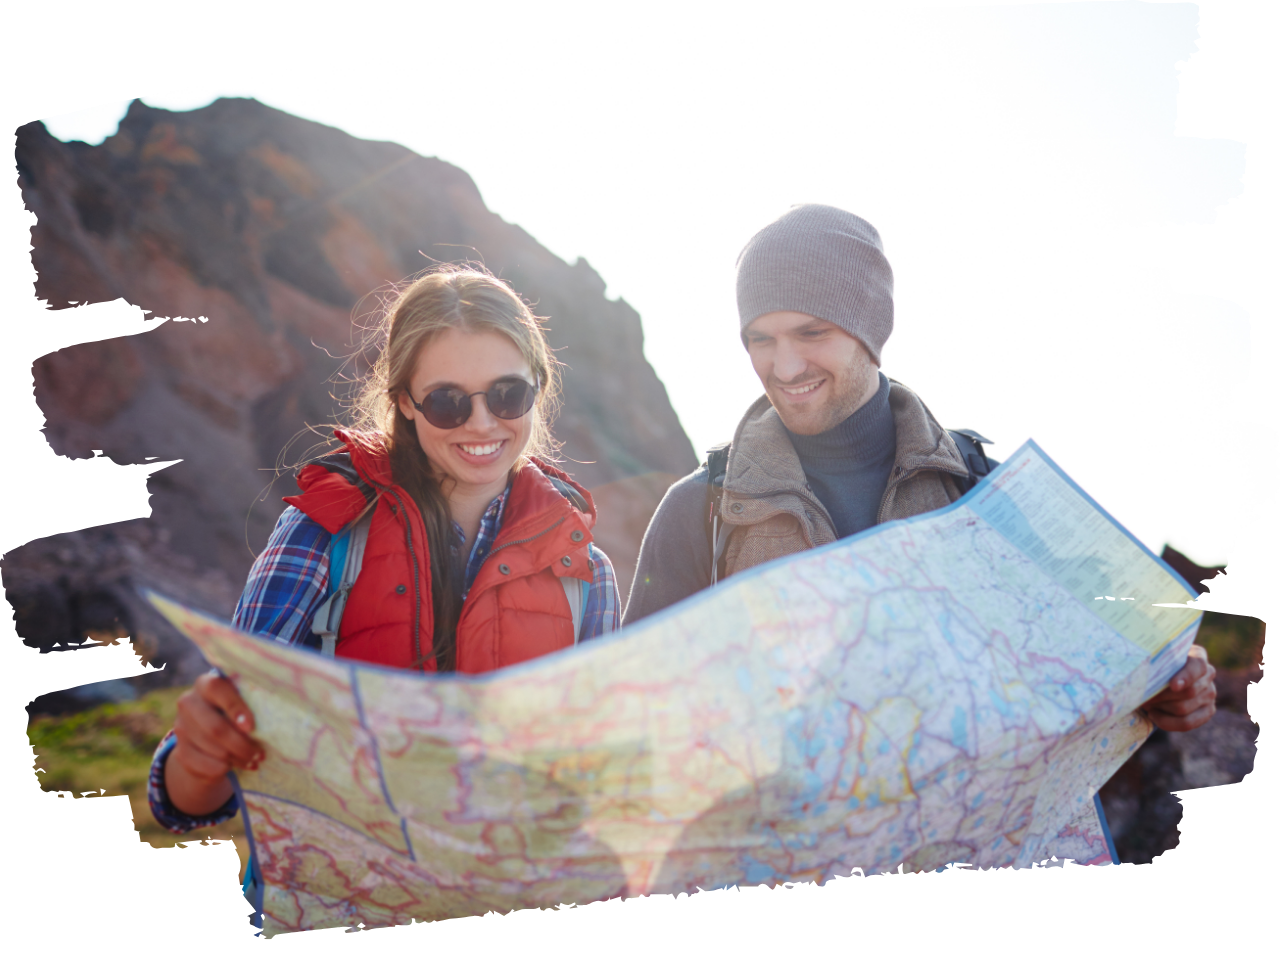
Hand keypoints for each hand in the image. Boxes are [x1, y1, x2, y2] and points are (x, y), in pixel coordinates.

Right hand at [166, 670, 262, 815]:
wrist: (211, 736)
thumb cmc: (238, 713)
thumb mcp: (244, 702)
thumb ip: (254, 703)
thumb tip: (280, 715)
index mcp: (206, 684)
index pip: (217, 689)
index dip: (235, 707)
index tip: (251, 727)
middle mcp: (188, 702)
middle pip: (215, 728)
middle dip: (241, 744)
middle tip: (261, 753)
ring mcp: (181, 727)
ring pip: (212, 749)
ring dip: (237, 758)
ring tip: (255, 760)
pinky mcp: (180, 751)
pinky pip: (204, 765)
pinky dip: (224, 768)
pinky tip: (236, 766)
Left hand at [1139, 644, 1215, 732]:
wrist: (1159, 678)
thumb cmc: (1155, 665)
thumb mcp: (1155, 659)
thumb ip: (1153, 662)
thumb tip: (1142, 674)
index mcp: (1198, 656)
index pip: (1198, 666)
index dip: (1186, 677)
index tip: (1173, 686)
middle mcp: (1208, 674)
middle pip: (1188, 692)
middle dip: (1161, 697)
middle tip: (1142, 696)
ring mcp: (1210, 694)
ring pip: (1184, 708)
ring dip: (1160, 708)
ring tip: (1146, 703)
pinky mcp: (1207, 711)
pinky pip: (1187, 723)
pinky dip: (1167, 722)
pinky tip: (1153, 715)